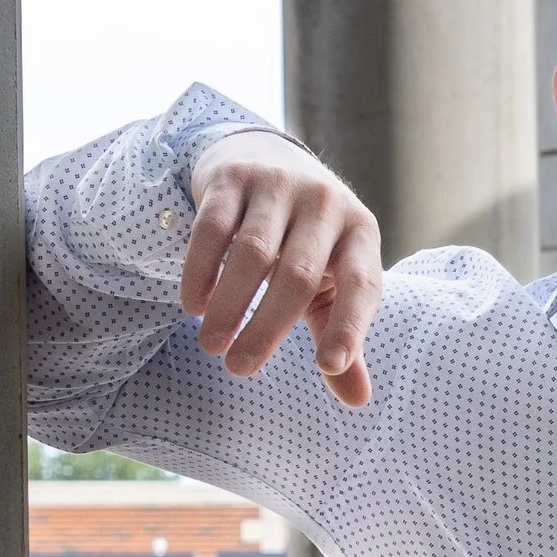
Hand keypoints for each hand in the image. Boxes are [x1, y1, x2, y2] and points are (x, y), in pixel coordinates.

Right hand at [183, 130, 381, 408]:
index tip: (329, 368)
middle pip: (298, 275)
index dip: (348, 327)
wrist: (266, 155)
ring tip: (212, 344)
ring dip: (230, 305)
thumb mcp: (332, 282)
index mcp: (361, 234)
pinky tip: (193, 305)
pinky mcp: (235, 177)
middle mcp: (326, 204)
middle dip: (267, 328)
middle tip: (239, 369)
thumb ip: (341, 335)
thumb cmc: (306, 240)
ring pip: (253, 253)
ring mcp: (280, 184)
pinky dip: (201, 271)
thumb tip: (357, 400)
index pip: (362, 284)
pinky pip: (213, 228)